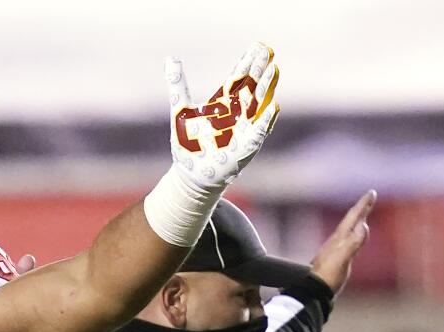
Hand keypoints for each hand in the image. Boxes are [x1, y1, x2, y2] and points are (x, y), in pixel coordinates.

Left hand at [167, 42, 280, 190]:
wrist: (191, 174)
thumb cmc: (187, 144)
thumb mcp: (179, 109)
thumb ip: (178, 83)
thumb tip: (170, 58)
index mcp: (223, 103)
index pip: (238, 78)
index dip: (247, 62)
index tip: (258, 45)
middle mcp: (237, 113)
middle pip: (252, 86)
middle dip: (260, 70)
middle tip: (268, 51)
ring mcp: (244, 128)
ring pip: (259, 104)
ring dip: (267, 87)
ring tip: (273, 70)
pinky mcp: (246, 146)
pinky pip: (259, 131)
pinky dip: (265, 120)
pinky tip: (272, 106)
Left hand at [310, 190, 376, 293]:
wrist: (313, 292)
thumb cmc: (328, 277)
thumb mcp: (343, 259)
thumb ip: (353, 243)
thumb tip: (364, 225)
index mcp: (339, 239)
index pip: (353, 218)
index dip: (363, 205)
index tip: (371, 192)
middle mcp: (336, 242)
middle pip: (350, 221)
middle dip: (361, 209)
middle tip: (370, 197)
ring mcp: (335, 250)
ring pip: (348, 230)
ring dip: (357, 220)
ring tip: (363, 214)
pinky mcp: (335, 259)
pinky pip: (347, 241)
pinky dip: (353, 235)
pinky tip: (352, 239)